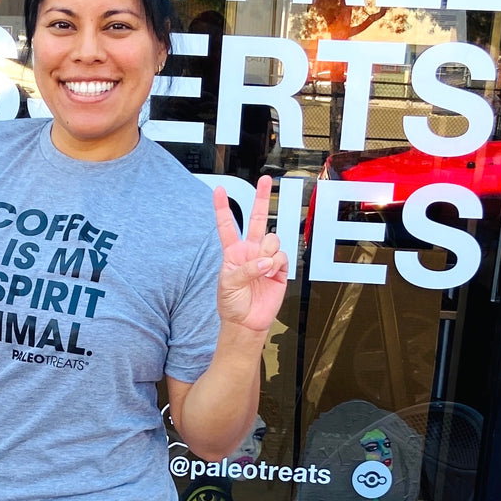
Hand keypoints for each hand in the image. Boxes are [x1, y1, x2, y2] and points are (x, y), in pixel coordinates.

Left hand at [213, 174, 288, 333]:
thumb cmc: (231, 303)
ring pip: (273, 239)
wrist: (246, 321)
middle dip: (261, 198)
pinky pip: (282, 256)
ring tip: (261, 270)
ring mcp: (265, 258)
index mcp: (233, 252)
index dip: (222, 208)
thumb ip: (246, 269)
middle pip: (257, 220)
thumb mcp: (229, 284)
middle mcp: (250, 251)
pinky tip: (270, 274)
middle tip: (266, 179)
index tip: (219, 190)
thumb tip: (266, 261)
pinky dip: (276, 264)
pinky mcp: (279, 269)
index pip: (226, 226)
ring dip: (268, 252)